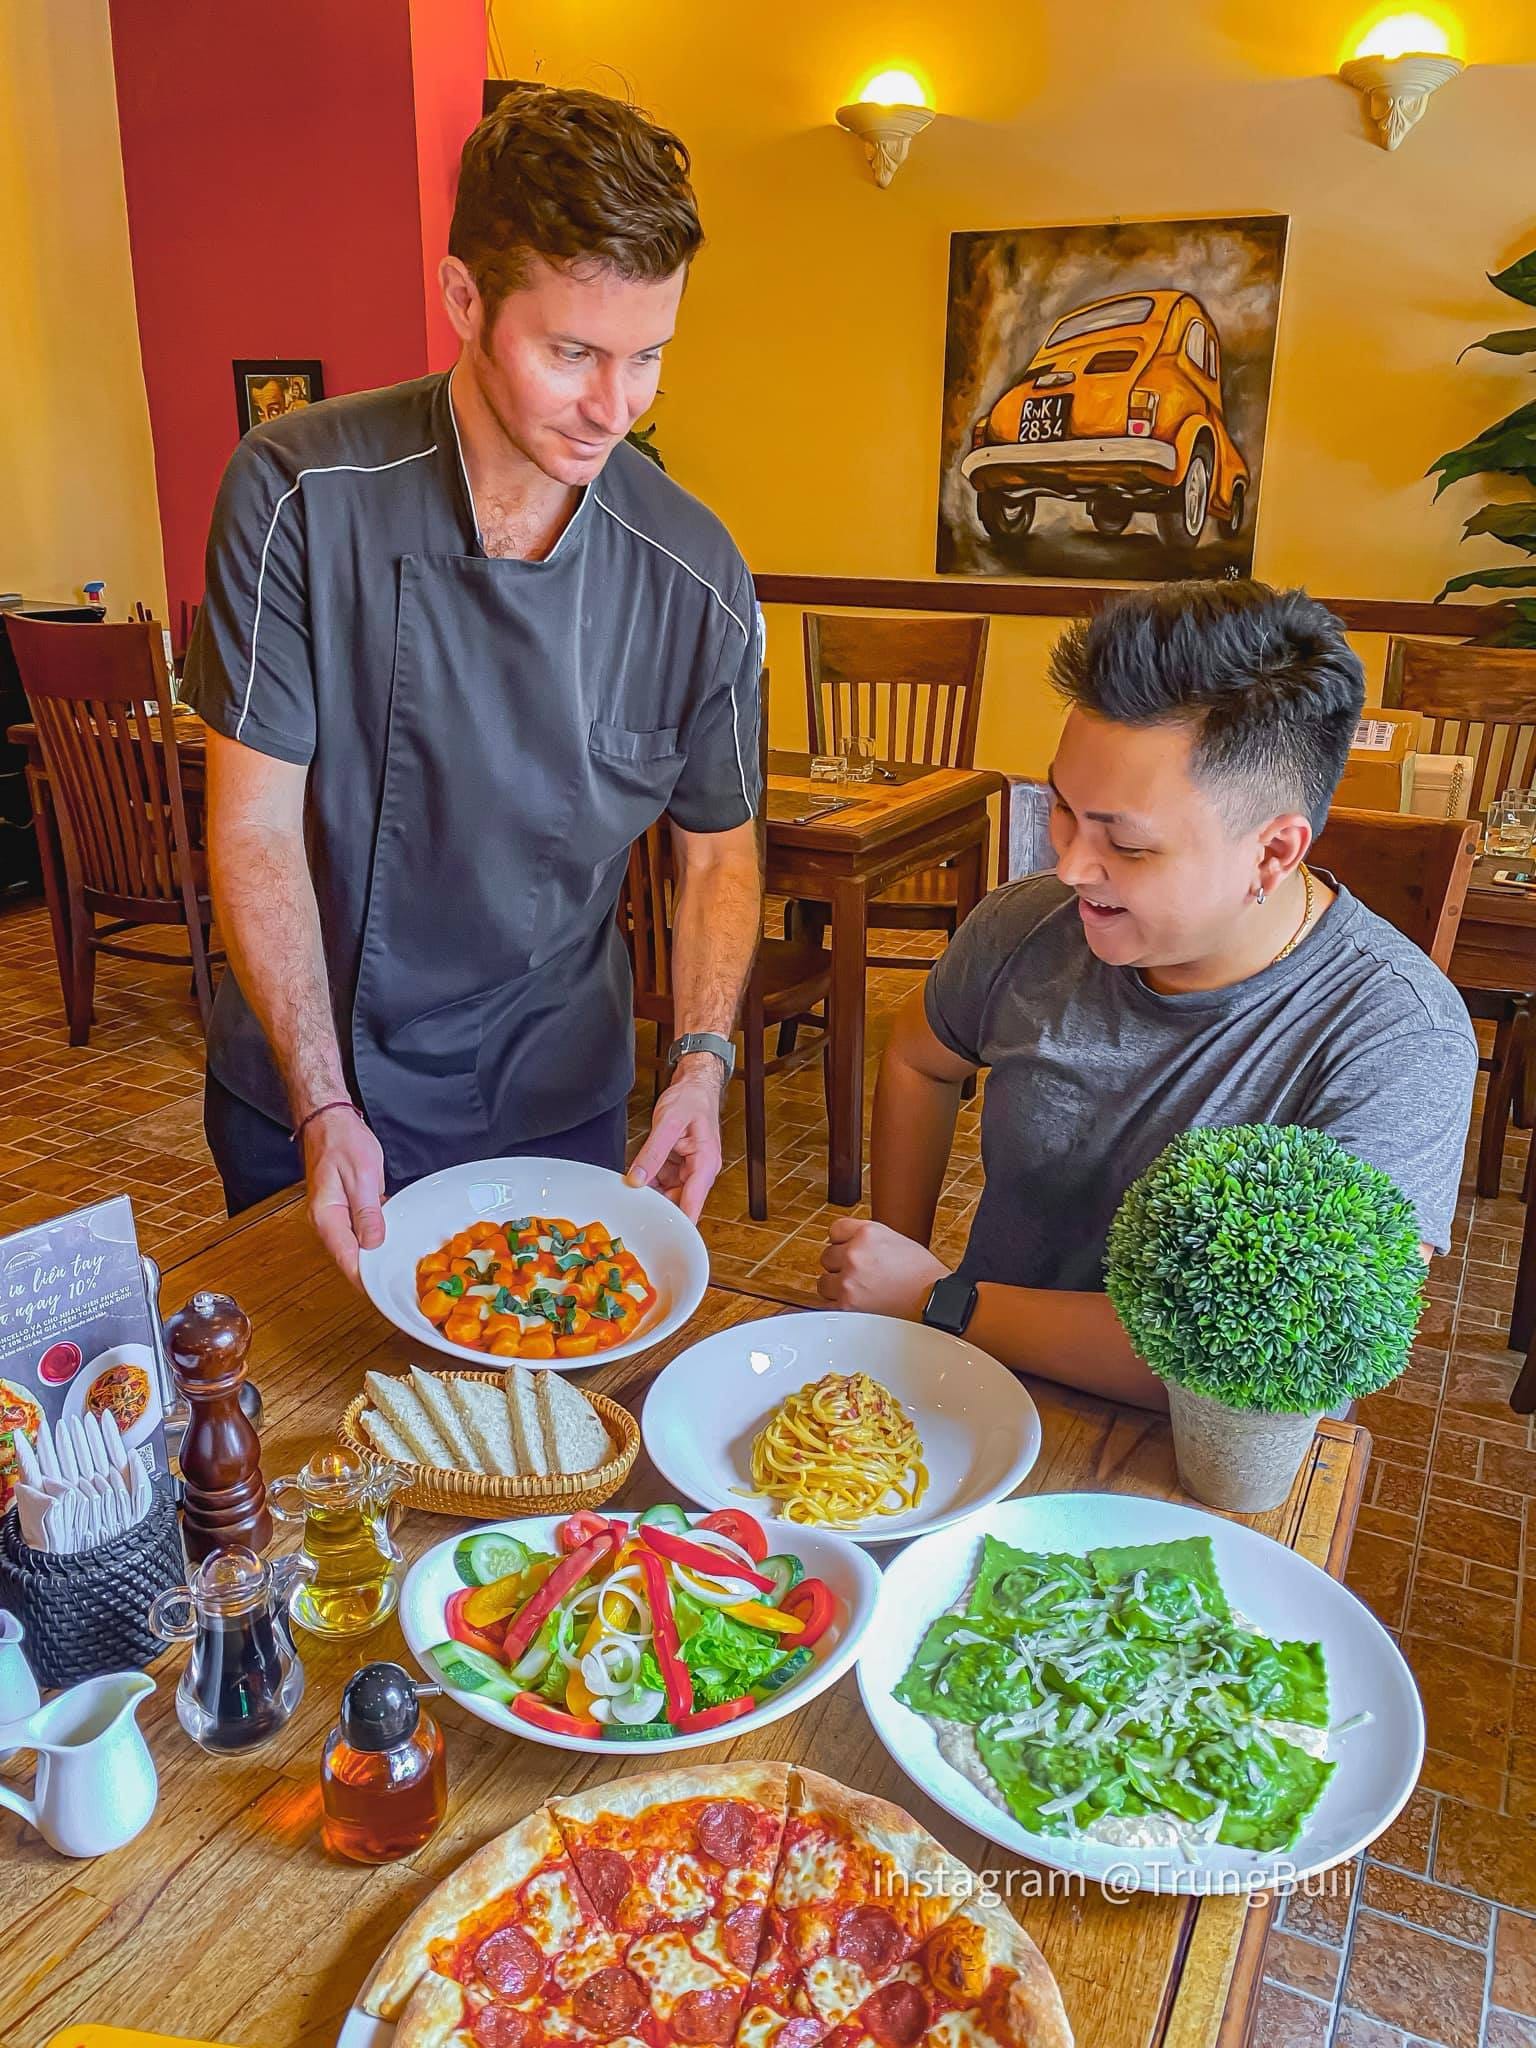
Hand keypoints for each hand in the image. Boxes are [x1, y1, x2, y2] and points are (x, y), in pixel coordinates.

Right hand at [303, 1107, 386, 1286]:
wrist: (328, 1120)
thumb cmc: (342, 1141)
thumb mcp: (362, 1175)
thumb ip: (367, 1212)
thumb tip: (373, 1242)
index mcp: (326, 1216)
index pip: (347, 1259)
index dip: (365, 1279)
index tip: (384, 1292)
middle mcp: (326, 1220)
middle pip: (350, 1257)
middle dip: (373, 1270)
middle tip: (400, 1279)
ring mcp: (333, 1215)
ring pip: (356, 1244)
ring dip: (375, 1252)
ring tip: (400, 1263)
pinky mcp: (342, 1207)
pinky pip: (359, 1228)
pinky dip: (375, 1234)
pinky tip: (392, 1234)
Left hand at [625, 1054, 725, 1221]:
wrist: (694, 1086)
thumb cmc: (691, 1100)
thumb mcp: (669, 1123)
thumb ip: (652, 1152)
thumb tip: (636, 1178)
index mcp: (705, 1164)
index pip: (693, 1203)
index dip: (679, 1224)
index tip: (663, 1239)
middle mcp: (699, 1171)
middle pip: (679, 1203)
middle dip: (658, 1210)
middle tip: (633, 1218)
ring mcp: (688, 1170)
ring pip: (668, 1195)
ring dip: (650, 1197)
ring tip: (630, 1200)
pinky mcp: (677, 1166)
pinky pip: (661, 1182)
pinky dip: (648, 1184)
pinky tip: (635, 1184)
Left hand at [818, 1218, 949, 1318]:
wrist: (935, 1303)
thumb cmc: (923, 1275)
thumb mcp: (896, 1241)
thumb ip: (867, 1240)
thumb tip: (848, 1245)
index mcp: (867, 1233)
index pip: (835, 1230)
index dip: (843, 1243)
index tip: (850, 1251)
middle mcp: (854, 1253)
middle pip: (827, 1257)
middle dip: (841, 1267)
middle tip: (862, 1277)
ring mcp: (848, 1281)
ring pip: (824, 1282)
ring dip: (837, 1288)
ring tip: (862, 1294)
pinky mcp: (845, 1306)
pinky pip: (826, 1305)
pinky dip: (838, 1308)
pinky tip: (856, 1308)